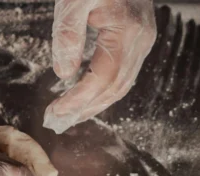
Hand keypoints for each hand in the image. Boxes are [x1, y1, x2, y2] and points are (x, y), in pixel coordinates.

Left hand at [44, 0, 156, 133]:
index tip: (55, 111)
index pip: (103, 78)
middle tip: (57, 122)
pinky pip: (123, 73)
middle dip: (85, 109)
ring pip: (121, 85)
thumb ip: (68, 34)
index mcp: (128, 29)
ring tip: (68, 115)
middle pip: (115, 88)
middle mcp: (142, 39)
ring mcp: (144, 39)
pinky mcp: (139, 38)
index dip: (79, 99)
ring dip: (94, 104)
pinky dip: (103, 90)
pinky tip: (85, 95)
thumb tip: (63, 73)